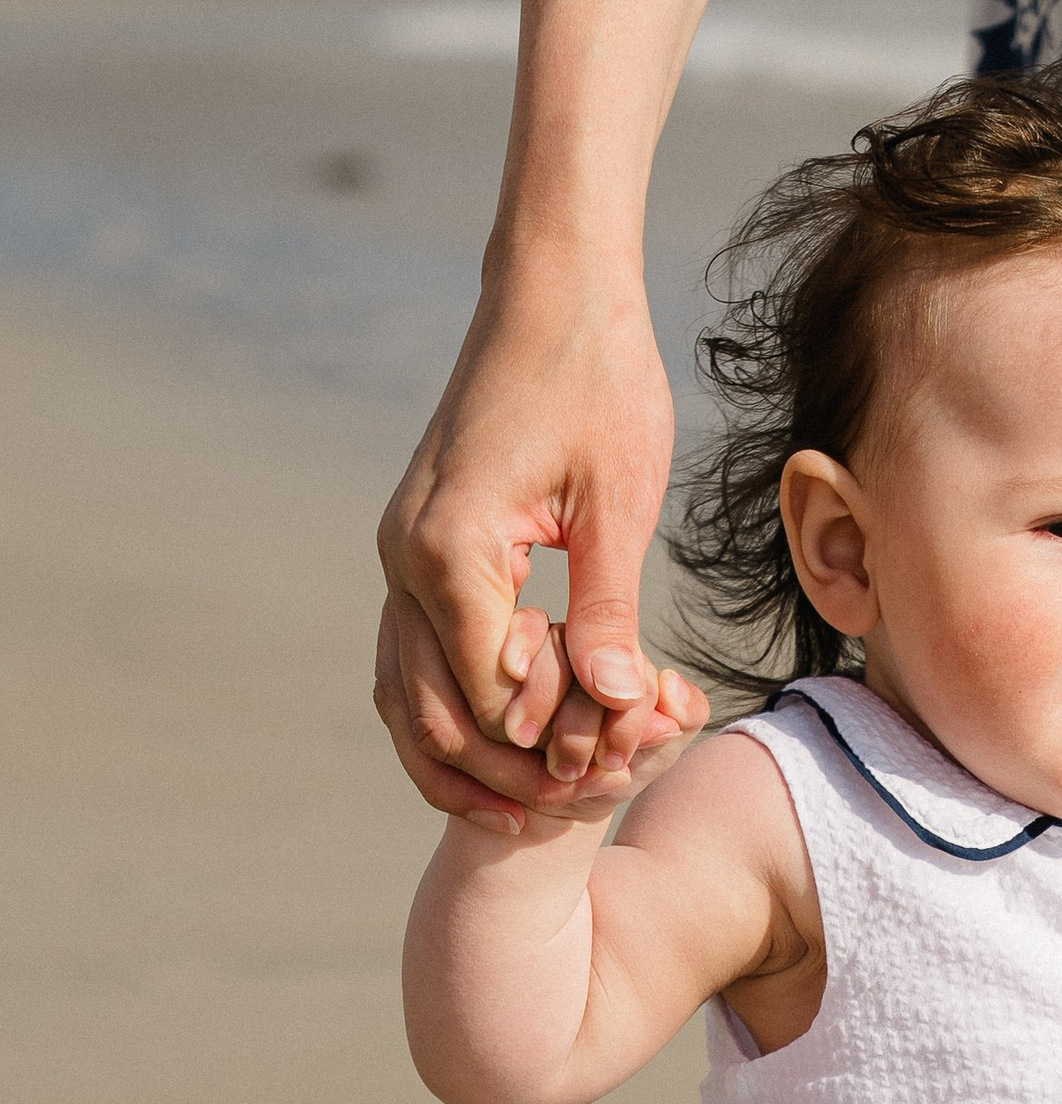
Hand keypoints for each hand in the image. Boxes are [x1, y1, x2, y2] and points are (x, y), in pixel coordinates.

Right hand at [376, 264, 685, 816]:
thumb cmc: (599, 383)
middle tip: (581, 807)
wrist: (551, 295)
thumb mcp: (620, 502)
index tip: (615, 772)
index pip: (490, 696)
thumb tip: (619, 700)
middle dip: (505, 773)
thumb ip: (610, 607)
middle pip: (432, 712)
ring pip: (403, 693)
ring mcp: (399, 551)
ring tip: (537, 807)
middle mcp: (405, 556)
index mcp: (452, 548)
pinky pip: (410, 654)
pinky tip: (505, 749)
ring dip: (464, 758)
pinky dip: (446, 710)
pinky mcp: (413, 546)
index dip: (551, 749)